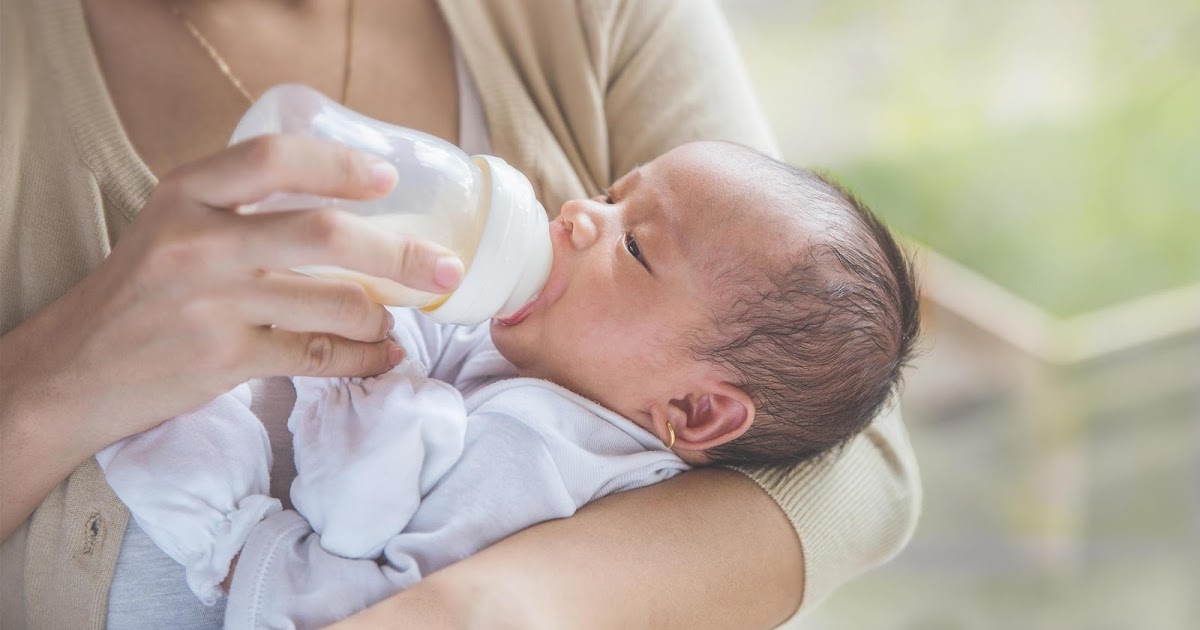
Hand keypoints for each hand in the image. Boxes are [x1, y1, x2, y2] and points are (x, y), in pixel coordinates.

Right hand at [1, 134, 462, 450]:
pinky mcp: (225, 360)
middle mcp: (199, 243)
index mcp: (186, 195)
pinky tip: (382, 356)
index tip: (388, 179)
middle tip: (444, 267)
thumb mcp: (174, 225)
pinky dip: (364, 358)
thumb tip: (352, 210)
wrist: (74, 370)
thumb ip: (244, 209)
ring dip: (384, 314)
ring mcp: (213, 305)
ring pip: (334, 303)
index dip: (340, 166)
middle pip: (324, 235)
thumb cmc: (141, 291)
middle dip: (401, 253)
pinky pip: (320, 356)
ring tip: (397, 318)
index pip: (274, 158)